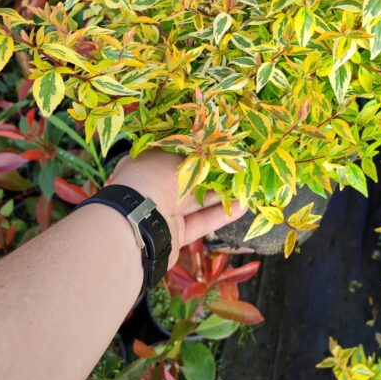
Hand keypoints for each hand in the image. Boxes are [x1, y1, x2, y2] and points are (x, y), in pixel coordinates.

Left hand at [110, 151, 245, 267]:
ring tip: (246, 185)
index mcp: (145, 162)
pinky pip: (200, 221)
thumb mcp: (176, 157)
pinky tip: (242, 206)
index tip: (218, 146)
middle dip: (212, 173)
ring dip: (221, 194)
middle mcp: (152, 186)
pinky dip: (220, 214)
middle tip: (238, 165)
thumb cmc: (151, 179)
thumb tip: (211, 149)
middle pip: (188, 178)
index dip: (195, 149)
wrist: (134, 225)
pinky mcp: (174, 233)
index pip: (173, 152)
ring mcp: (163, 211)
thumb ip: (196, 155)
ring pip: (196, 201)